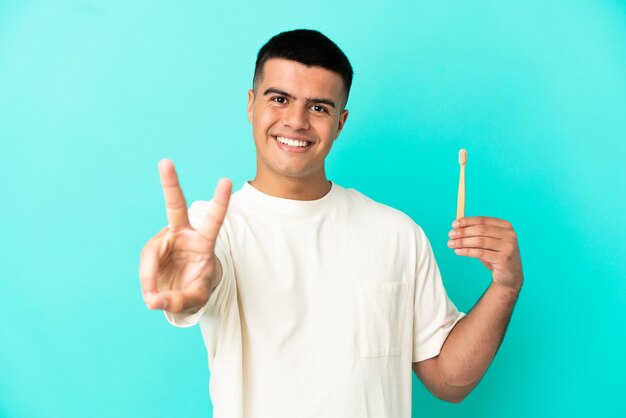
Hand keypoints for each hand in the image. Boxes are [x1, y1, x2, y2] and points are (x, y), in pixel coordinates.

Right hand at [139, 159, 231, 312]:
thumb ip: (180, 300)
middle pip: (175, 206)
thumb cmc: (196, 288)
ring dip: (150, 278)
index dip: (220, 202)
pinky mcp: (151, 250)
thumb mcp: (196, 298)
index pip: (214, 220)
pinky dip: (147, 284)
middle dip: (170, 184)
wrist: (182, 291)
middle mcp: (183, 234)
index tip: (227, 180)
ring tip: (154, 299)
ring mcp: (165, 240)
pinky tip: (152, 296)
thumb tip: (154, 301)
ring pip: (152, 254)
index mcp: (203, 242)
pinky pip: (145, 267)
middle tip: (165, 162)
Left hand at [448, 216, 522, 290]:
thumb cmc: (496, 255)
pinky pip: (480, 253)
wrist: (510, 275)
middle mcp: (509, 235)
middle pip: (481, 230)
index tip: (454, 224)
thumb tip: (456, 227)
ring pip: (480, 241)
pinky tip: (458, 251)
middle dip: (463, 232)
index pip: (483, 220)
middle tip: (450, 234)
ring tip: (451, 244)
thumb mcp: (488, 242)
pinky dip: (467, 251)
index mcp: (506, 226)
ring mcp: (508, 247)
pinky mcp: (503, 259)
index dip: (467, 221)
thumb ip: (476, 233)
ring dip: (462, 242)